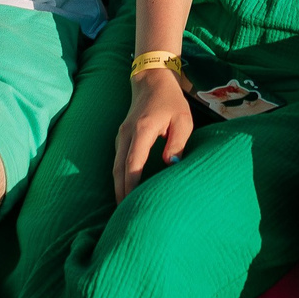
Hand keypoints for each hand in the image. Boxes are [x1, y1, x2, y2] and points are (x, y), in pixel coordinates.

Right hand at [112, 67, 193, 200]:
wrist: (151, 80)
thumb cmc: (171, 101)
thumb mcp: (183, 119)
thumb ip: (178, 142)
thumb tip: (170, 165)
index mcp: (142, 130)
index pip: (133, 164)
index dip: (131, 186)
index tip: (131, 205)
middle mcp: (126, 134)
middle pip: (119, 170)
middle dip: (121, 193)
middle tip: (124, 217)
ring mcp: (120, 136)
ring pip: (115, 167)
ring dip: (118, 187)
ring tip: (124, 210)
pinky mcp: (121, 138)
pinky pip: (117, 162)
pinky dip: (119, 178)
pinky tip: (125, 190)